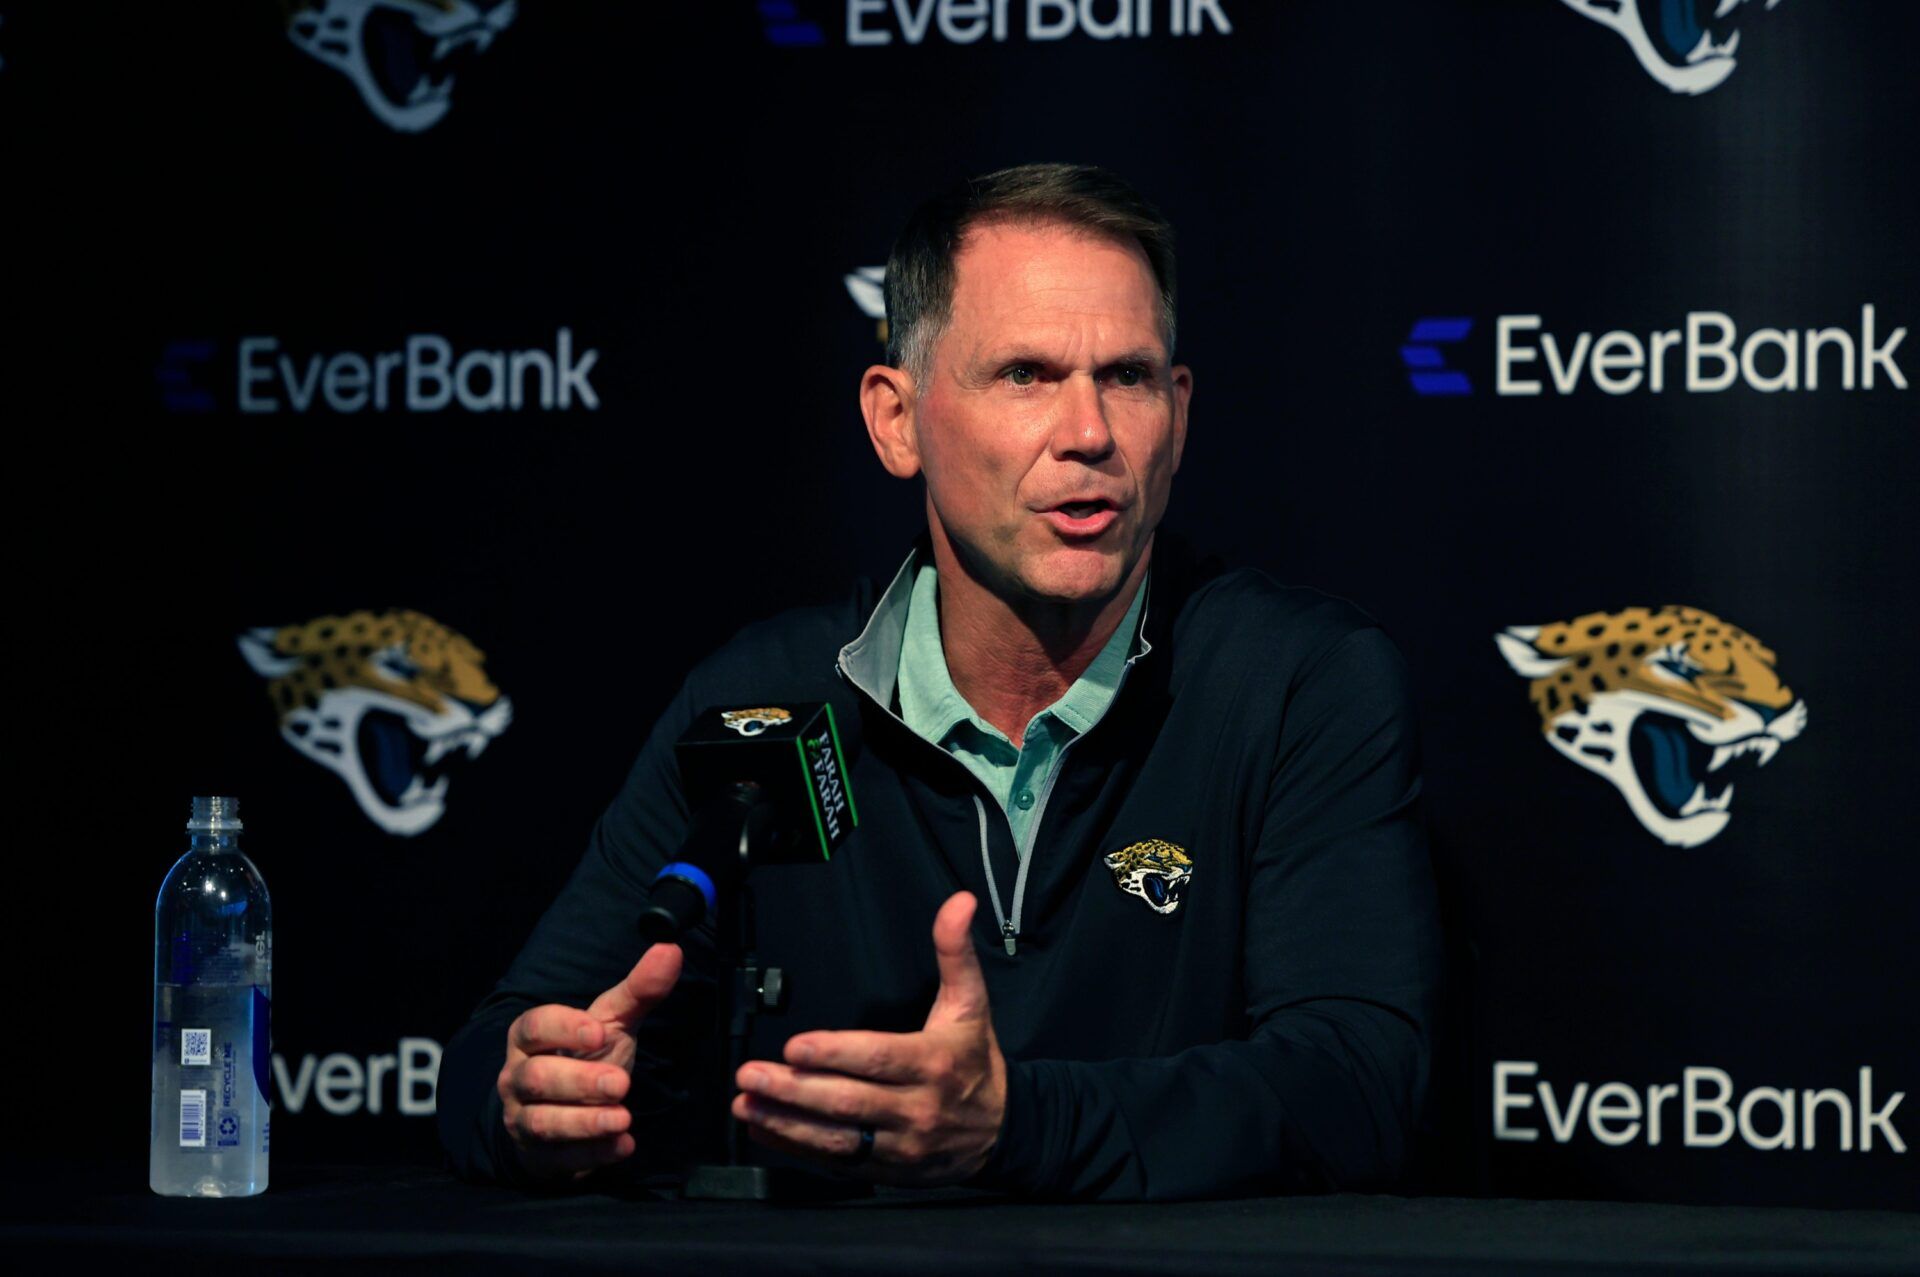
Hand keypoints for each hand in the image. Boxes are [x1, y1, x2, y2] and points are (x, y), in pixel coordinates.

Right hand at [498, 942, 682, 1181]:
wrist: (562, 1113)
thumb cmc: (585, 1058)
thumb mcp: (611, 1023)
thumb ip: (638, 989)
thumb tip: (670, 948)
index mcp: (530, 1038)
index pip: (534, 1027)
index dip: (563, 1028)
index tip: (599, 1031)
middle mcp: (518, 1078)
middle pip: (536, 1078)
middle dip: (579, 1081)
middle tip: (621, 1082)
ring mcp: (524, 1119)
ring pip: (543, 1122)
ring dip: (584, 1122)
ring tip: (624, 1119)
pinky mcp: (539, 1156)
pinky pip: (561, 1159)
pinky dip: (593, 1154)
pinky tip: (623, 1147)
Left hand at [732, 891, 1006, 1183]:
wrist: (1002, 1131)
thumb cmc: (976, 1061)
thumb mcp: (971, 1003)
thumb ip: (955, 952)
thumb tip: (959, 901)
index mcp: (933, 1063)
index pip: (878, 1058)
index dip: (834, 1053)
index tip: (795, 1046)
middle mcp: (917, 1108)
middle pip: (847, 1102)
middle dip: (793, 1089)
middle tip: (750, 1074)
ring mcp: (900, 1145)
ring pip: (836, 1139)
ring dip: (786, 1122)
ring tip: (747, 1104)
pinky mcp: (886, 1170)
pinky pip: (837, 1162)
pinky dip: (797, 1148)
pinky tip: (765, 1131)